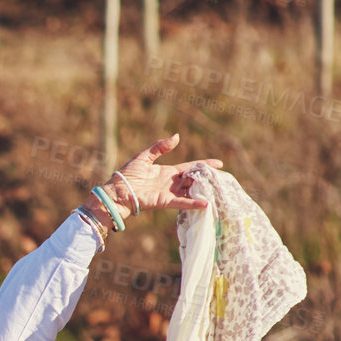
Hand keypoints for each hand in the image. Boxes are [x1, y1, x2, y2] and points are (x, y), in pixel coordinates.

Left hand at [105, 133, 223, 214]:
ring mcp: (169, 192)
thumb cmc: (128, 175)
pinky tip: (206, 203)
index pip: (190, 167)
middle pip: (194, 179)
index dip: (204, 165)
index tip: (219, 164)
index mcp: (168, 172)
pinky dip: (193, 203)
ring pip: (191, 191)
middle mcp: (171, 183)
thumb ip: (159, 147)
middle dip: (207, 178)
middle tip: (222, 177)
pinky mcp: (165, 201)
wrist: (117, 191)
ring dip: (204, 190)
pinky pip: (181, 202)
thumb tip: (177, 137)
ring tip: (219, 188)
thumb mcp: (144, 157)